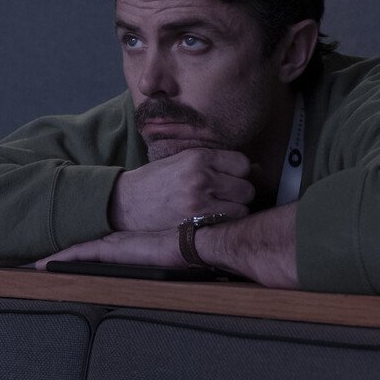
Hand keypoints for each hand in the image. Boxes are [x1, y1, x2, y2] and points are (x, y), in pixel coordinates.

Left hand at [37, 229, 184, 269]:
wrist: (188, 242)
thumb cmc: (182, 250)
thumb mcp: (162, 257)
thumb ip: (153, 260)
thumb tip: (154, 269)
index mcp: (124, 243)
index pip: (92, 247)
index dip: (74, 250)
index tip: (56, 256)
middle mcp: (114, 241)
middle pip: (80, 248)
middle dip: (60, 253)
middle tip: (36, 259)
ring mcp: (111, 244)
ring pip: (75, 251)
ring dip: (56, 257)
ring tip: (33, 263)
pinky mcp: (110, 249)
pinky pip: (77, 254)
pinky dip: (59, 258)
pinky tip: (43, 264)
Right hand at [108, 148, 254, 231]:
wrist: (126, 202)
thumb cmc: (155, 182)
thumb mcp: (181, 161)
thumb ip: (211, 163)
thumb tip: (253, 169)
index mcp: (198, 156)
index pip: (242, 163)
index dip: (240, 174)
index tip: (231, 181)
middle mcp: (201, 175)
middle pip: (246, 187)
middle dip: (240, 194)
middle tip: (226, 199)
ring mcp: (199, 198)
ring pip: (242, 206)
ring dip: (235, 210)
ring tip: (219, 211)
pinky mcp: (195, 219)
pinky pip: (229, 221)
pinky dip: (225, 223)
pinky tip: (212, 221)